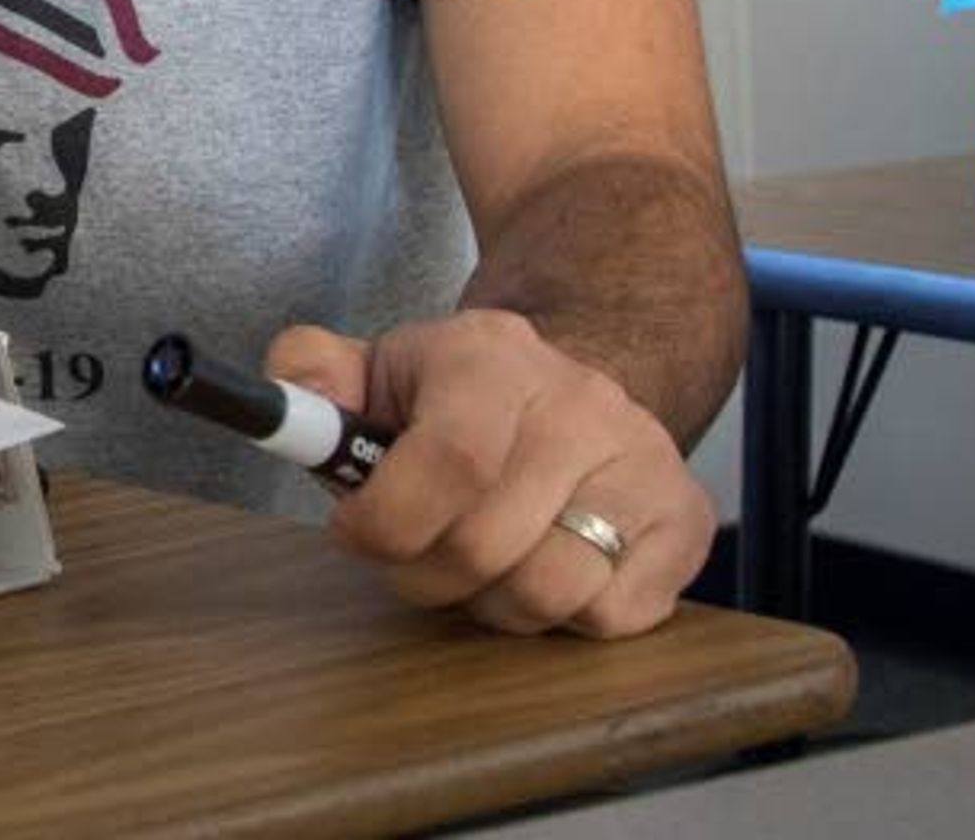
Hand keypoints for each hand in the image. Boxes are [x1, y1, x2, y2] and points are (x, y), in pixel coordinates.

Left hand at [269, 309, 710, 637]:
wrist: (575, 392)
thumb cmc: (458, 400)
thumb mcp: (378, 370)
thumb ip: (312, 375)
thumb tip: (290, 406)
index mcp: (491, 358)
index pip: (450, 459)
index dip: (389, 521)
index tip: (354, 534)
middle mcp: (580, 404)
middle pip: (487, 544)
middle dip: (424, 573)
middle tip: (411, 558)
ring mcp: (643, 464)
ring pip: (549, 590)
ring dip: (490, 602)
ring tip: (475, 567)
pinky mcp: (684, 524)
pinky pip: (610, 615)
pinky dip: (561, 617)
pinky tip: (539, 569)